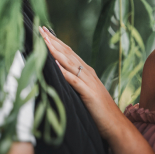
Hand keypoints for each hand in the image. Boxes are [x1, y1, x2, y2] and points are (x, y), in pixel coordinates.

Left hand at [39, 26, 122, 140]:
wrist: (115, 124)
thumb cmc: (98, 111)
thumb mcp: (83, 92)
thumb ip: (73, 82)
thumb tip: (56, 74)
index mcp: (85, 71)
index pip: (68, 52)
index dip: (55, 41)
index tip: (43, 31)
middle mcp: (87, 73)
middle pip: (67, 53)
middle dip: (52, 40)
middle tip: (40, 28)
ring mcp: (89, 82)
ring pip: (69, 63)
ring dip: (56, 51)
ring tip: (44, 41)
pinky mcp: (89, 93)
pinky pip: (74, 81)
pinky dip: (65, 72)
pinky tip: (55, 65)